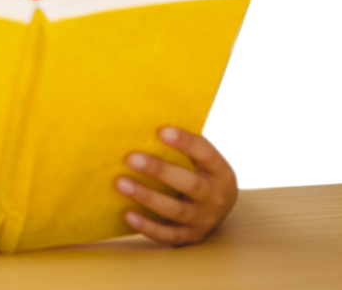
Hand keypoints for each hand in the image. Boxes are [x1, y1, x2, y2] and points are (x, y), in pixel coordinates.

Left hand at [115, 127, 238, 246]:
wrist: (220, 207)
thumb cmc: (203, 170)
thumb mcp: (206, 154)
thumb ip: (194, 133)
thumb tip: (189, 105)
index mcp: (220, 170)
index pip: (206, 153)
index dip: (185, 142)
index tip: (161, 130)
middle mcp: (215, 196)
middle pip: (190, 184)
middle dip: (160, 170)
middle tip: (131, 158)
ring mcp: (203, 219)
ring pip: (175, 210)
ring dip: (147, 197)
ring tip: (121, 183)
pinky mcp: (189, 237)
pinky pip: (168, 235)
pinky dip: (148, 227)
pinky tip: (128, 215)